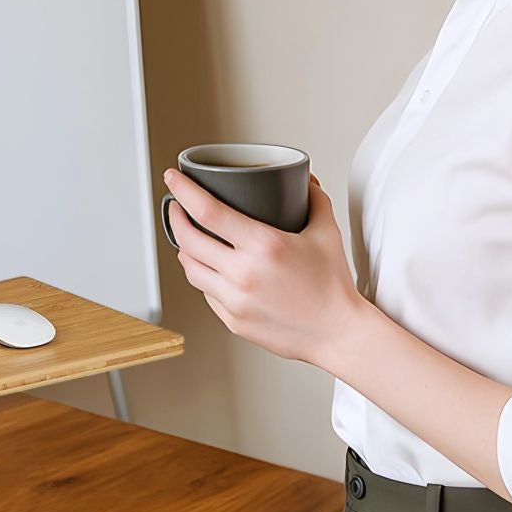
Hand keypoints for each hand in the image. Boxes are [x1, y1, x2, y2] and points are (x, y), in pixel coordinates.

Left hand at [163, 168, 362, 367]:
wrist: (338, 332)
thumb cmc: (333, 285)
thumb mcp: (326, 233)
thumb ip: (314, 200)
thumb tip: (304, 181)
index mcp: (263, 246)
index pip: (207, 211)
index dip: (183, 191)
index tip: (172, 178)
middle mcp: (243, 274)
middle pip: (188, 239)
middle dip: (176, 217)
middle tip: (177, 206)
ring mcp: (234, 300)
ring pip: (190, 268)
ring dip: (184, 248)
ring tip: (188, 236)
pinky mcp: (233, 321)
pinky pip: (206, 292)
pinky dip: (202, 276)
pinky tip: (208, 268)